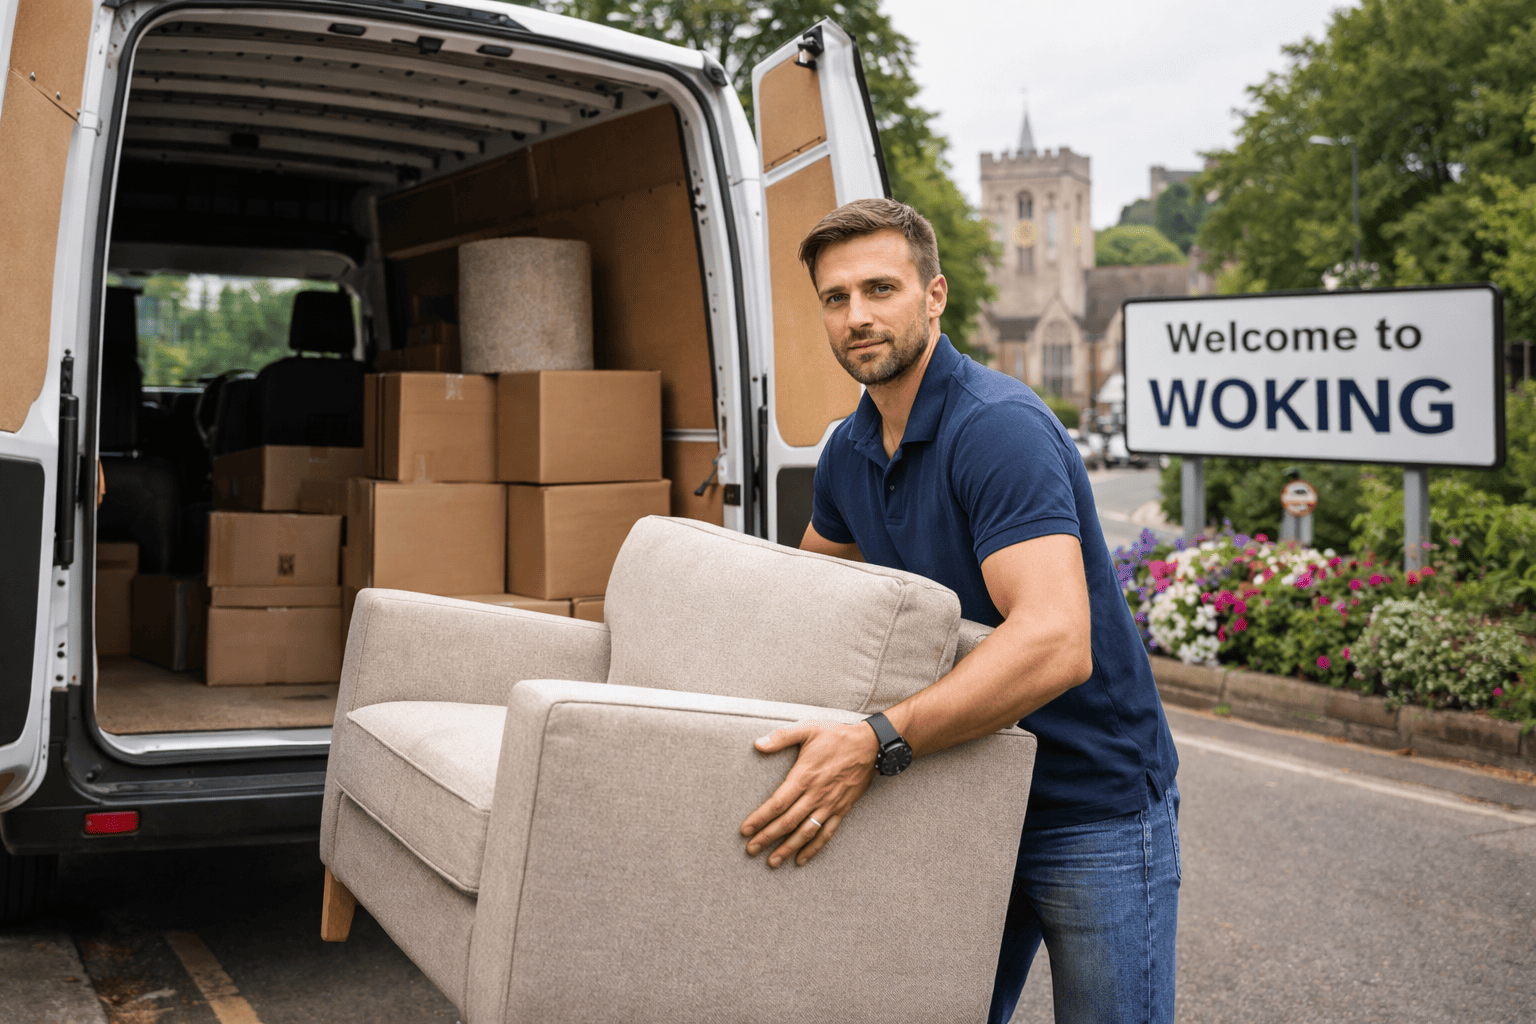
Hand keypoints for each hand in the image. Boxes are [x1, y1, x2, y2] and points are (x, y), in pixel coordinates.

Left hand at [740, 721, 877, 867]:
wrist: (870, 745)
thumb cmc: (836, 736)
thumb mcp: (808, 729)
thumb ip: (781, 736)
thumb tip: (758, 744)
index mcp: (804, 776)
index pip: (777, 803)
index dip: (760, 818)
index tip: (745, 830)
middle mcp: (816, 794)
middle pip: (788, 822)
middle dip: (767, 838)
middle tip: (751, 850)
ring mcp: (830, 805)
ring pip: (805, 833)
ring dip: (787, 849)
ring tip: (772, 862)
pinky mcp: (842, 810)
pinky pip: (826, 834)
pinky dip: (813, 849)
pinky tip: (801, 859)